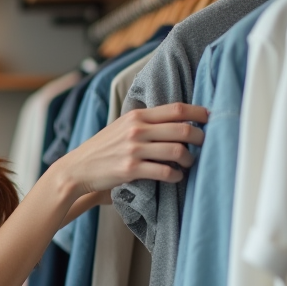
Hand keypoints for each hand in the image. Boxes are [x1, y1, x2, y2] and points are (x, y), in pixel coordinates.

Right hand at [61, 103, 207, 194]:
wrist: (77, 169)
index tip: (210, 118)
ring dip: (189, 159)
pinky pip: (164, 172)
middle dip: (200, 138)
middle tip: (204, 144)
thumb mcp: (122, 126)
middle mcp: (136, 129)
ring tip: (188, 163)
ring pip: (177, 151)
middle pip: (182, 129)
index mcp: (136, 115)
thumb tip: (176, 120)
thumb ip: (144, 121)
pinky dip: (176, 175)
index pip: (176, 109)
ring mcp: (133, 150)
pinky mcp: (130, 169)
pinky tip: (176, 176)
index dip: (199, 112)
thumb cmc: (103, 148)